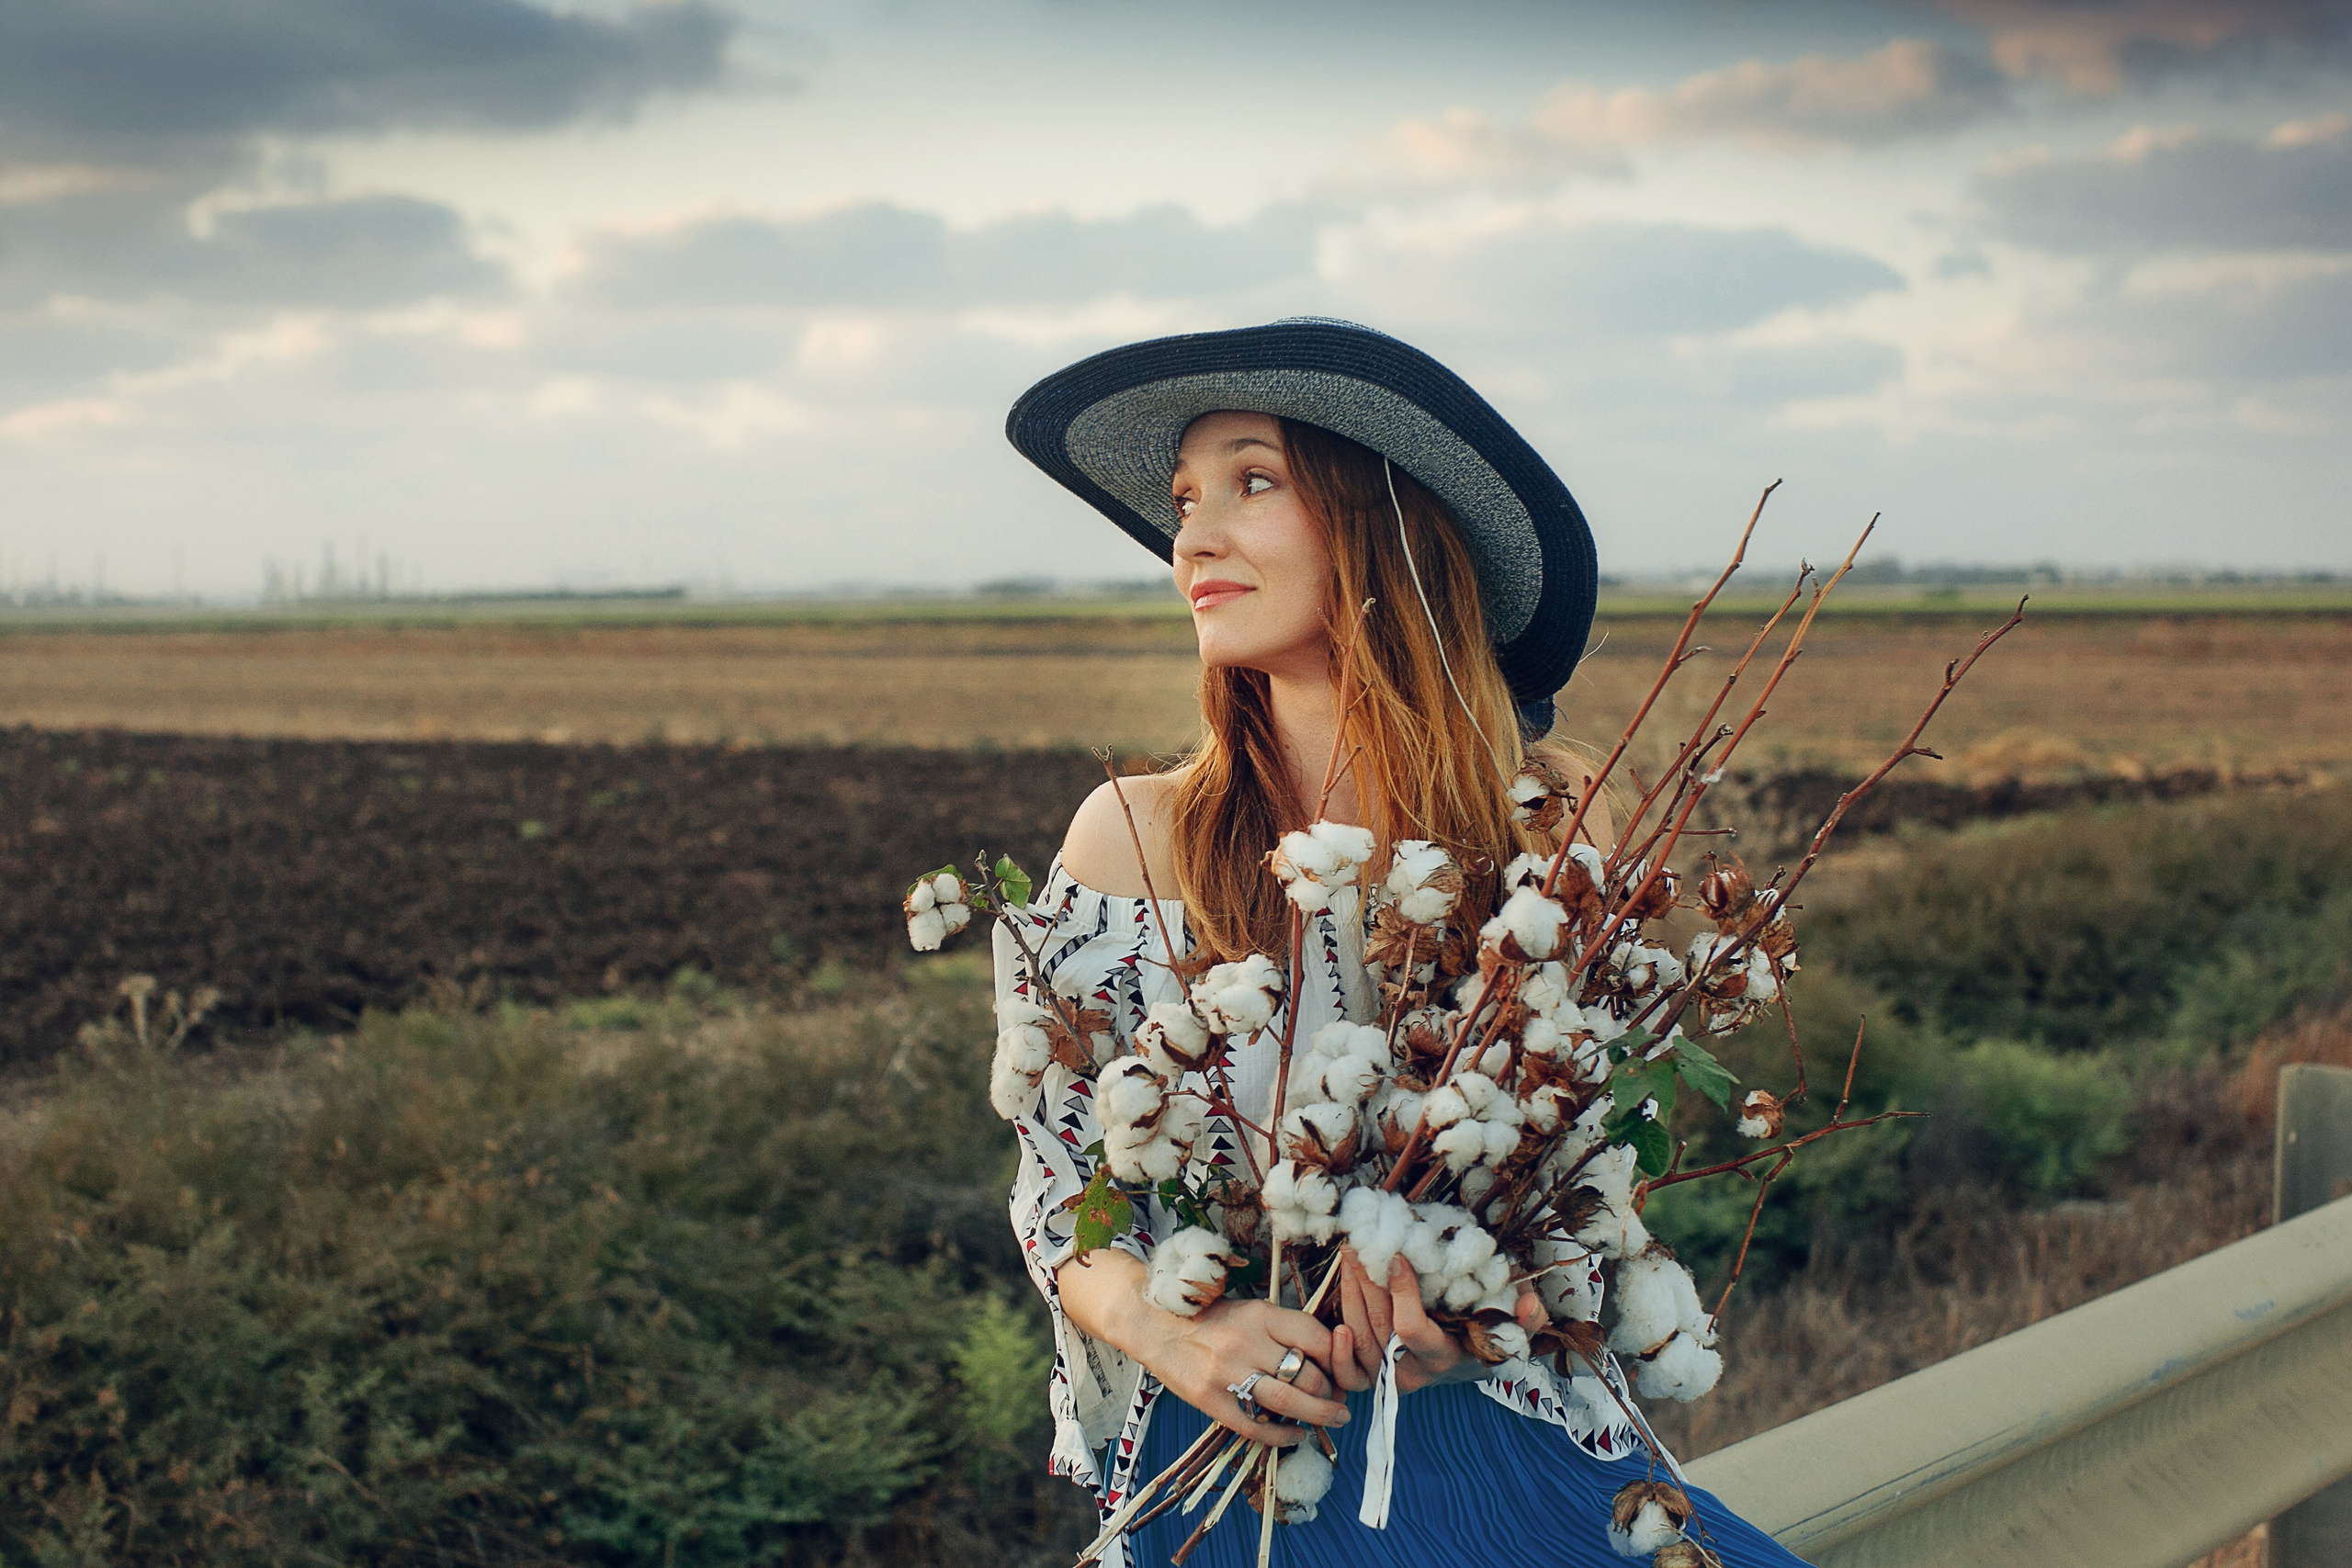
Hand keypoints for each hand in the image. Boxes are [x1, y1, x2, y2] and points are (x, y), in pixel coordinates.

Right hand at [1147, 1295, 1350, 1444]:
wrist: (1154, 1324)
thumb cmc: (1210, 1318)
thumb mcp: (1250, 1311)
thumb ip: (1284, 1330)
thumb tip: (1328, 1359)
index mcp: (1260, 1315)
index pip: (1317, 1338)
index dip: (1339, 1359)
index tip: (1343, 1370)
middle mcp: (1247, 1342)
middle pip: (1309, 1376)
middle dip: (1332, 1393)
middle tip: (1339, 1400)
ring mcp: (1227, 1374)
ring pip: (1290, 1404)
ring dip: (1320, 1416)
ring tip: (1334, 1419)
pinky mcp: (1210, 1400)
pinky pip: (1256, 1427)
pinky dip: (1284, 1437)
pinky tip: (1296, 1436)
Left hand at [1329, 1248, 1551, 1394]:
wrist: (1464, 1361)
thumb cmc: (1486, 1334)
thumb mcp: (1512, 1325)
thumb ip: (1527, 1318)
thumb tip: (1529, 1304)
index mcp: (1445, 1356)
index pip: (1411, 1330)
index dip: (1401, 1293)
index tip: (1397, 1256)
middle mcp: (1414, 1371)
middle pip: (1377, 1326)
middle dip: (1366, 1282)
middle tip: (1359, 1242)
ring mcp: (1388, 1377)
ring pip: (1358, 1337)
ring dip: (1349, 1293)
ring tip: (1350, 1255)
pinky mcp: (1371, 1378)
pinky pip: (1347, 1369)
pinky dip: (1337, 1340)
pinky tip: (1339, 1298)